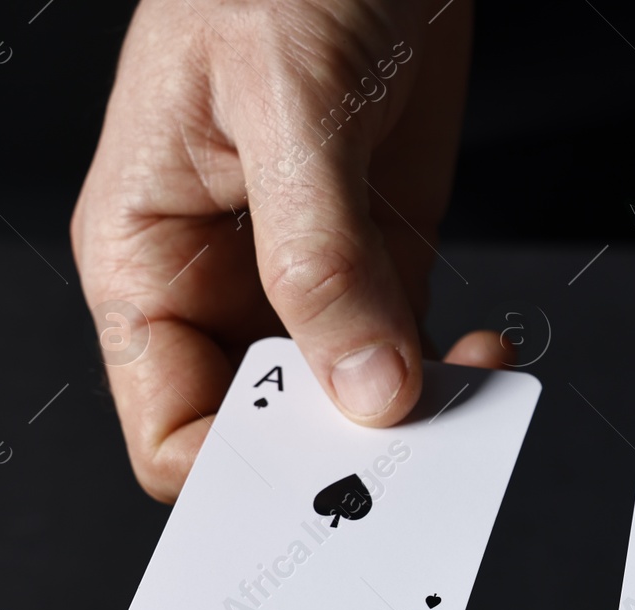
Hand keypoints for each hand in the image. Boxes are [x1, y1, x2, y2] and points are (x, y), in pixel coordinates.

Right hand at [72, 0, 495, 502]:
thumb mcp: (286, 107)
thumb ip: (320, 256)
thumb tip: (365, 386)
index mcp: (149, 258)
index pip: (175, 425)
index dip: (242, 471)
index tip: (323, 478)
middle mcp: (225, 286)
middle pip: (269, 428)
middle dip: (339, 452)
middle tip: (414, 452)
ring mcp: (309, 284)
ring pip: (350, 403)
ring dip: (413, 418)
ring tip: (468, 395)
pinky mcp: (384, 267)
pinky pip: (411, 354)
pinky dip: (451, 374)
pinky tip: (485, 357)